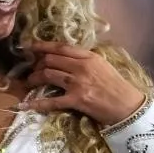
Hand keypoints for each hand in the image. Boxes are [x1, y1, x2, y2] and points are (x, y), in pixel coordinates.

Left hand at [23, 41, 145, 125]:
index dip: (42, 46)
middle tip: (32, 70)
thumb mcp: (102, 65)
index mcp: (88, 57)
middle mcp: (81, 67)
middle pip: (50, 60)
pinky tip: (26, 105)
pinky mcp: (76, 100)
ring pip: (48, 75)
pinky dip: (37, 103)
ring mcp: (77, 84)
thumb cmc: (116, 85)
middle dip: (37, 64)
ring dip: (35, 79)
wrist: (127, 106)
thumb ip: (84, 59)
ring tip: (30, 83)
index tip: (30, 47)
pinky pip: (51, 101)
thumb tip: (65, 57)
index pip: (61, 47)